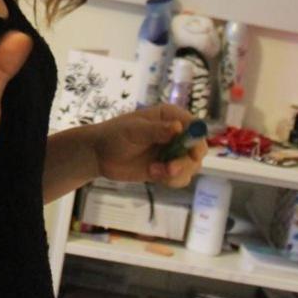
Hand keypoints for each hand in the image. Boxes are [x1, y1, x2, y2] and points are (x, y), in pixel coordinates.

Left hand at [90, 104, 206, 187]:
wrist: (99, 155)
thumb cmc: (115, 134)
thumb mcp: (134, 130)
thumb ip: (156, 130)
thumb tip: (178, 127)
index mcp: (170, 117)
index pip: (195, 126)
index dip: (197, 139)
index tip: (192, 153)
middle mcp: (176, 134)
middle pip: (197, 149)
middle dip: (186, 162)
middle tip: (169, 168)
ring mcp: (172, 153)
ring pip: (191, 166)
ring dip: (176, 173)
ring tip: (154, 171)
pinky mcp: (167, 169)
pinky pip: (181, 178)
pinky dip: (171, 180)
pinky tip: (152, 174)